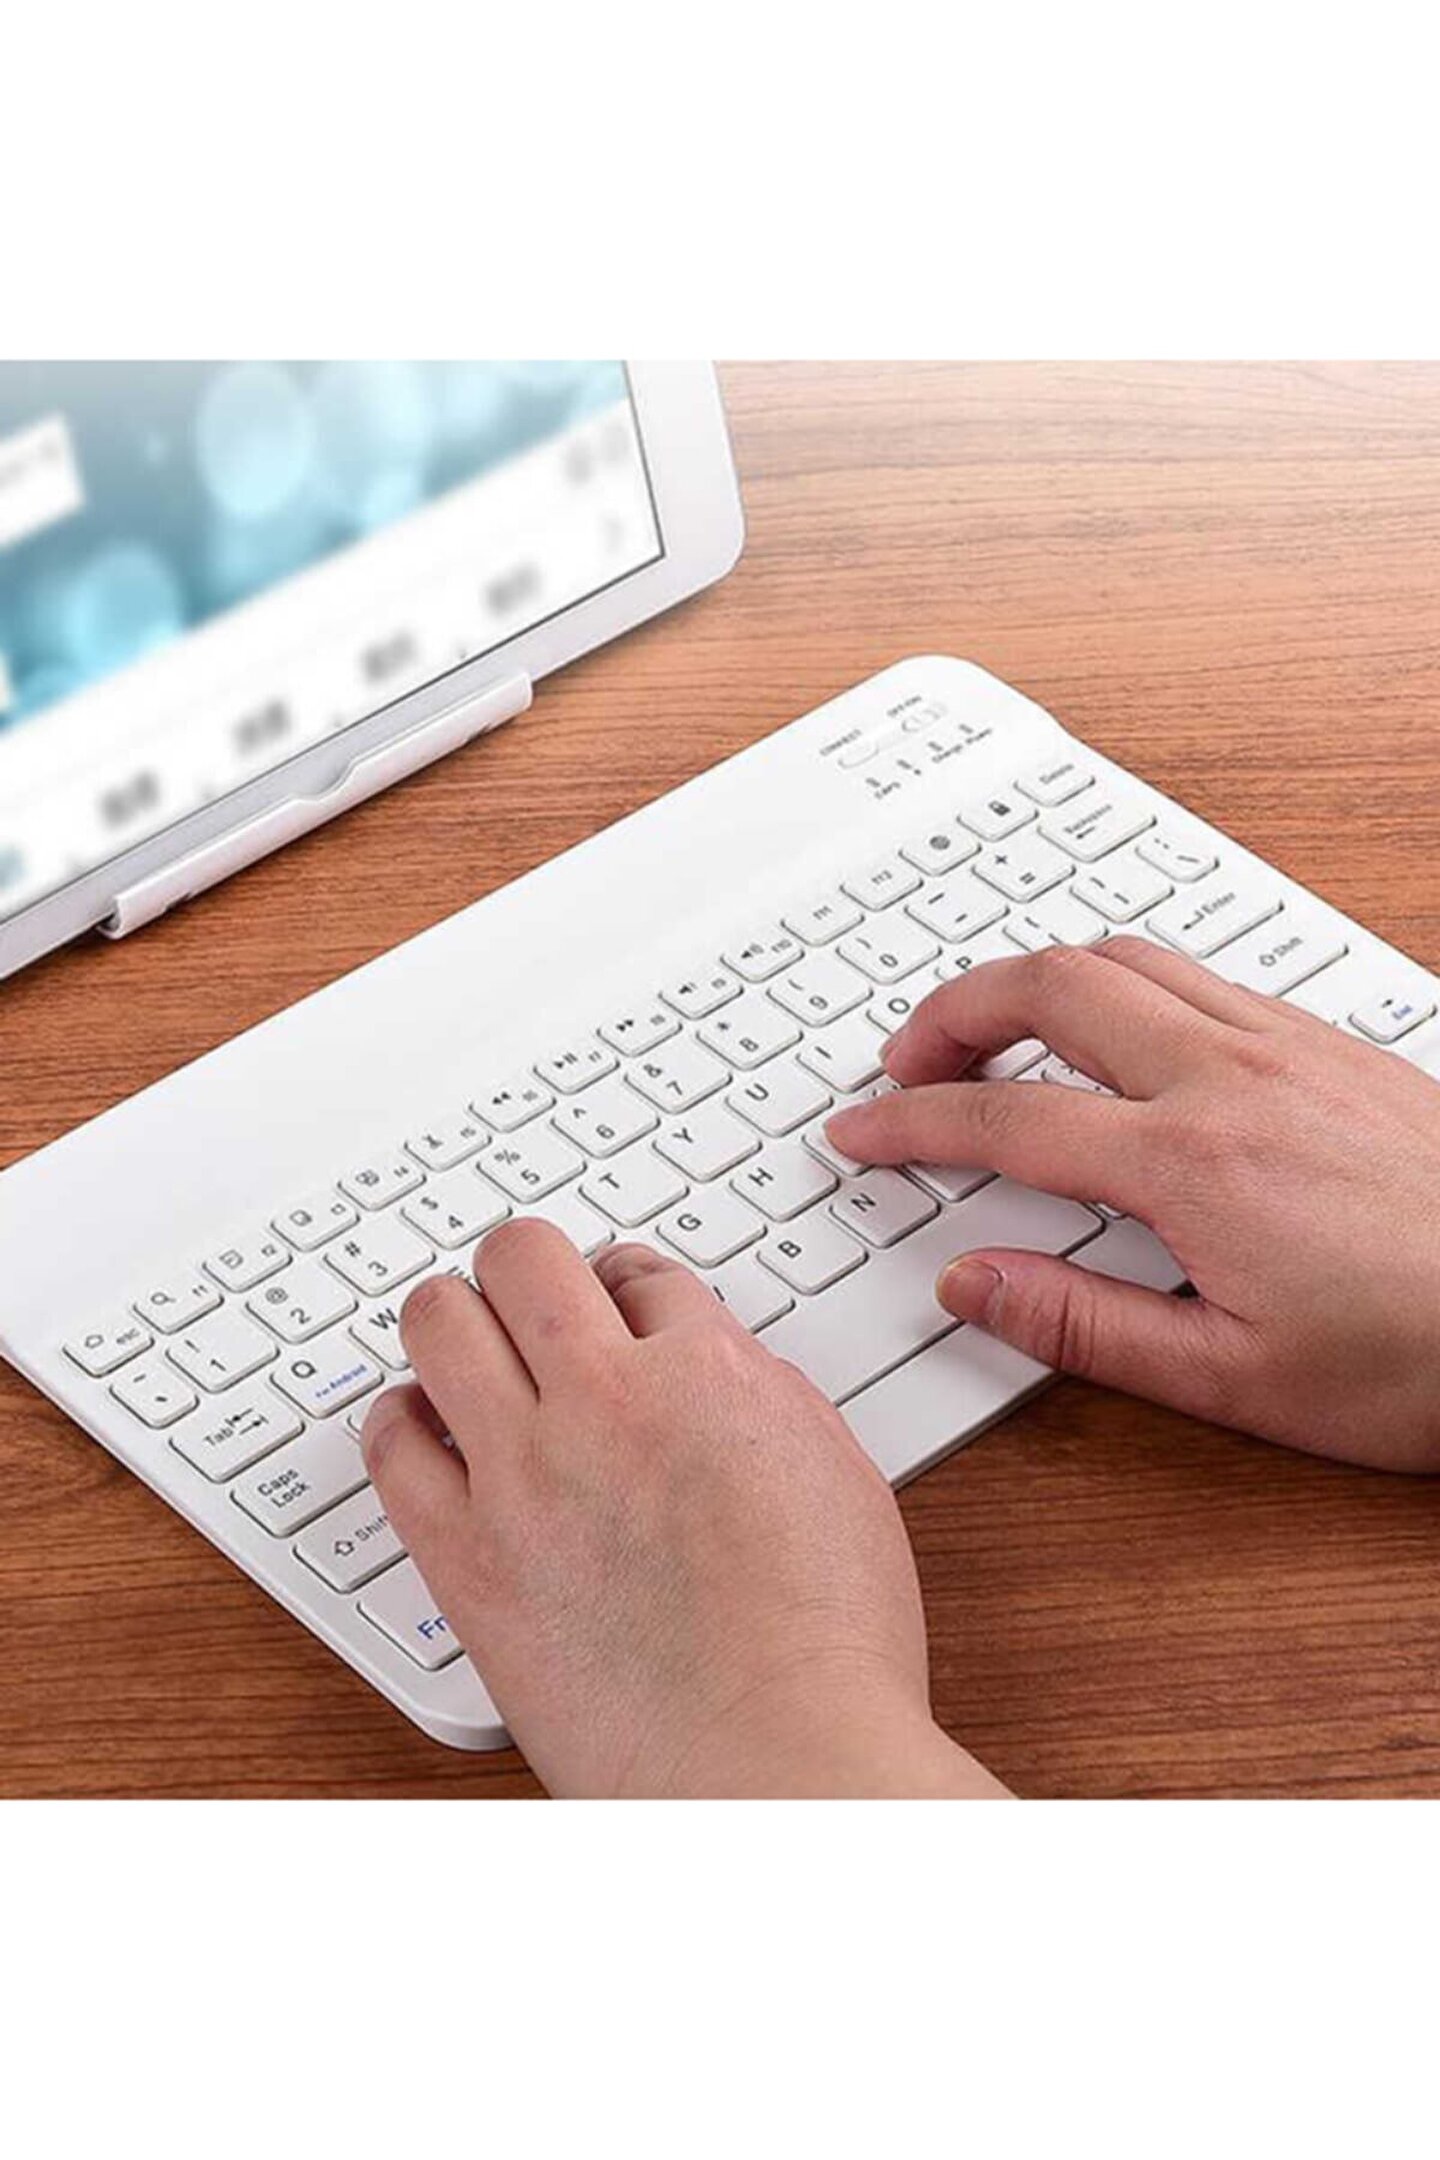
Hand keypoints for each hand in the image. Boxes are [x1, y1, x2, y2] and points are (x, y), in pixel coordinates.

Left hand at [360, 1222, 1004, 1796]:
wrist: (779, 1763)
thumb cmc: (828, 1647)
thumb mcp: (832, 1473)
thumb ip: (759, 1400)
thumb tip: (709, 1371)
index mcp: (707, 1372)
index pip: (636, 1268)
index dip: (624, 1285)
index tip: (615, 1308)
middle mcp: (605, 1401)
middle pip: (522, 1258)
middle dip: (525, 1266)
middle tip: (529, 1299)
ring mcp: (523, 1475)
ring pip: (438, 1322)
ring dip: (453, 1320)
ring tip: (464, 1345)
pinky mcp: (465, 1558)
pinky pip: (390, 1446)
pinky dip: (400, 1421)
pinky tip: (420, 1428)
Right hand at [826, 938, 1439, 1473]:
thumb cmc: (1421, 1359)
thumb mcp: (1232, 1380)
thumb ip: (1083, 1324)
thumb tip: (972, 1283)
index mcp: (1191, 1165)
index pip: (1003, 1118)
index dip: (908, 1122)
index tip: (860, 1132)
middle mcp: (1234, 1078)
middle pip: (1050, 985)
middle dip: (953, 1011)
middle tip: (906, 1062)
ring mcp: (1291, 1046)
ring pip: (1128, 956)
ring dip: (1036, 981)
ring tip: (994, 1034)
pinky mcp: (1336, 1043)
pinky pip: (1201, 973)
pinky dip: (1124, 983)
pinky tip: (1121, 1038)